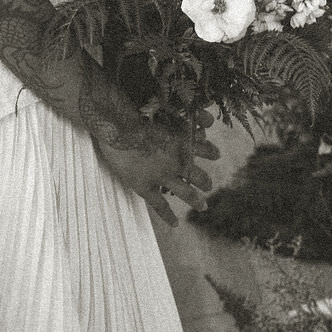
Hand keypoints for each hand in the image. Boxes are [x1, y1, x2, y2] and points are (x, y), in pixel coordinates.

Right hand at [94, 120, 219, 227]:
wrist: (115, 125)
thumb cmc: (138, 111)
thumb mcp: (166, 107)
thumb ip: (187, 114)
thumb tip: (207, 118)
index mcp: (184, 142)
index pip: (205, 149)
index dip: (211, 151)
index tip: (216, 153)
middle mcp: (177, 162)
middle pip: (199, 176)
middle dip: (205, 181)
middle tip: (209, 185)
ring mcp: (162, 177)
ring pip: (185, 193)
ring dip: (196, 200)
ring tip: (203, 206)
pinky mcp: (145, 187)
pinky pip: (160, 206)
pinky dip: (169, 216)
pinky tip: (175, 224)